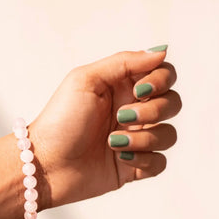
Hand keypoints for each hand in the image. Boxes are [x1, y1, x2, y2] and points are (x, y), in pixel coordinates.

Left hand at [30, 47, 180, 208]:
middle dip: (153, 110)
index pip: (162, 75)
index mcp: (120, 88)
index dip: (160, 80)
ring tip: (112, 143)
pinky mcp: (133, 166)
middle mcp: (130, 111)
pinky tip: (120, 158)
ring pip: (168, 134)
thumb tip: (161, 51)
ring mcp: (133, 140)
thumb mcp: (85, 80)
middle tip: (121, 117)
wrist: (46, 164)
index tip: (138, 91)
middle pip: (172, 103)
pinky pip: (159, 163)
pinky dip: (144, 160)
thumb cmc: (60, 121)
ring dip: (145, 138)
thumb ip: (124, 62)